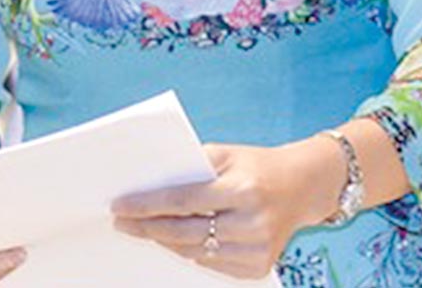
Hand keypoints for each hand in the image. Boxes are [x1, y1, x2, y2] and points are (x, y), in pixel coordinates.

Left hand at [111, 142, 336, 279]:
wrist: (302, 187)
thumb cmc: (254, 166)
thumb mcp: (225, 153)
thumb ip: (189, 167)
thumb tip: (146, 184)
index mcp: (243, 189)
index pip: (183, 201)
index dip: (146, 205)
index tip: (119, 206)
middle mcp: (253, 223)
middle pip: (185, 232)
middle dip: (147, 227)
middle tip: (121, 223)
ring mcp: (259, 250)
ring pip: (195, 252)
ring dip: (164, 242)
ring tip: (142, 230)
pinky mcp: (259, 267)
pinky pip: (212, 264)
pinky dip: (189, 253)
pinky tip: (171, 241)